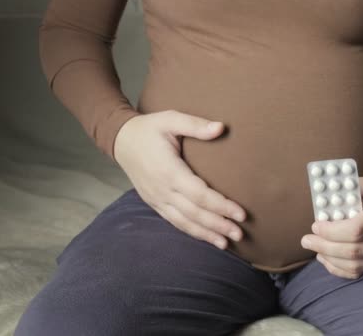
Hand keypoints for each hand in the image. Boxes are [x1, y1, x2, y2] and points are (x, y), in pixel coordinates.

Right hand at [114, 109, 246, 249]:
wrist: (121, 140)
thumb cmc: (149, 128)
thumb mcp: (171, 119)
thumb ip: (196, 125)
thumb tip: (221, 128)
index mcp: (168, 170)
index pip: (199, 194)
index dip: (221, 206)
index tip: (241, 213)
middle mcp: (162, 189)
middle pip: (194, 213)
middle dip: (218, 225)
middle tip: (240, 234)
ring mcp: (156, 199)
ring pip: (184, 222)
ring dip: (207, 234)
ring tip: (227, 243)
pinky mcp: (154, 203)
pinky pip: (175, 221)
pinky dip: (192, 231)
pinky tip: (208, 238)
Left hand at [300, 174, 362, 278]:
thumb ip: (344, 194)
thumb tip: (320, 208)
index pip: (358, 229)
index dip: (333, 231)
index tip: (315, 225)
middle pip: (355, 250)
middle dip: (325, 246)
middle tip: (306, 240)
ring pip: (357, 265)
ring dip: (330, 259)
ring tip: (314, 248)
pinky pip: (360, 271)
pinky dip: (339, 268)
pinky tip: (325, 258)